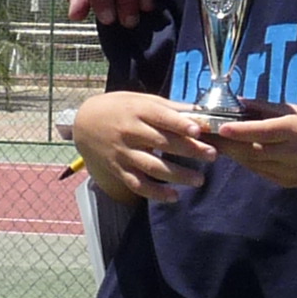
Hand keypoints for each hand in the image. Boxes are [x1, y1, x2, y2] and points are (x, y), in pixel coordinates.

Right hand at [72, 92, 214, 204]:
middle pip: (161, 143)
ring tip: (199, 180)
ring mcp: (123, 153)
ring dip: (177, 175)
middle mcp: (129, 132)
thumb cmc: (119, 108)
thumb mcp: (140, 100)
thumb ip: (169, 107)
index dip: (180, 124)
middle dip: (188, 150)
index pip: (160, 117)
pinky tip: (174, 197)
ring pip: (152, 167)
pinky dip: (155, 193)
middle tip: (212, 154)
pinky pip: (137, 184)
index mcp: (136, 111)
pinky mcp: (118, 170)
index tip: (199, 131)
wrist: (84, 123)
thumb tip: (199, 111)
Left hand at [205, 106, 296, 189]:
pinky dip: (245, 160)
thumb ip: (265, 108)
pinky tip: (234, 151)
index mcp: (296, 132)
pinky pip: (259, 171)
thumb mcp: (296, 111)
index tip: (220, 127)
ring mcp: (289, 172)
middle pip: (252, 150)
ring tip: (213, 141)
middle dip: (226, 143)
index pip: (263, 132)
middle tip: (203, 134)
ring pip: (252, 163)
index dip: (240, 131)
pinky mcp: (285, 183)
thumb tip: (236, 102)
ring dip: (232, 152)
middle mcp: (292, 154)